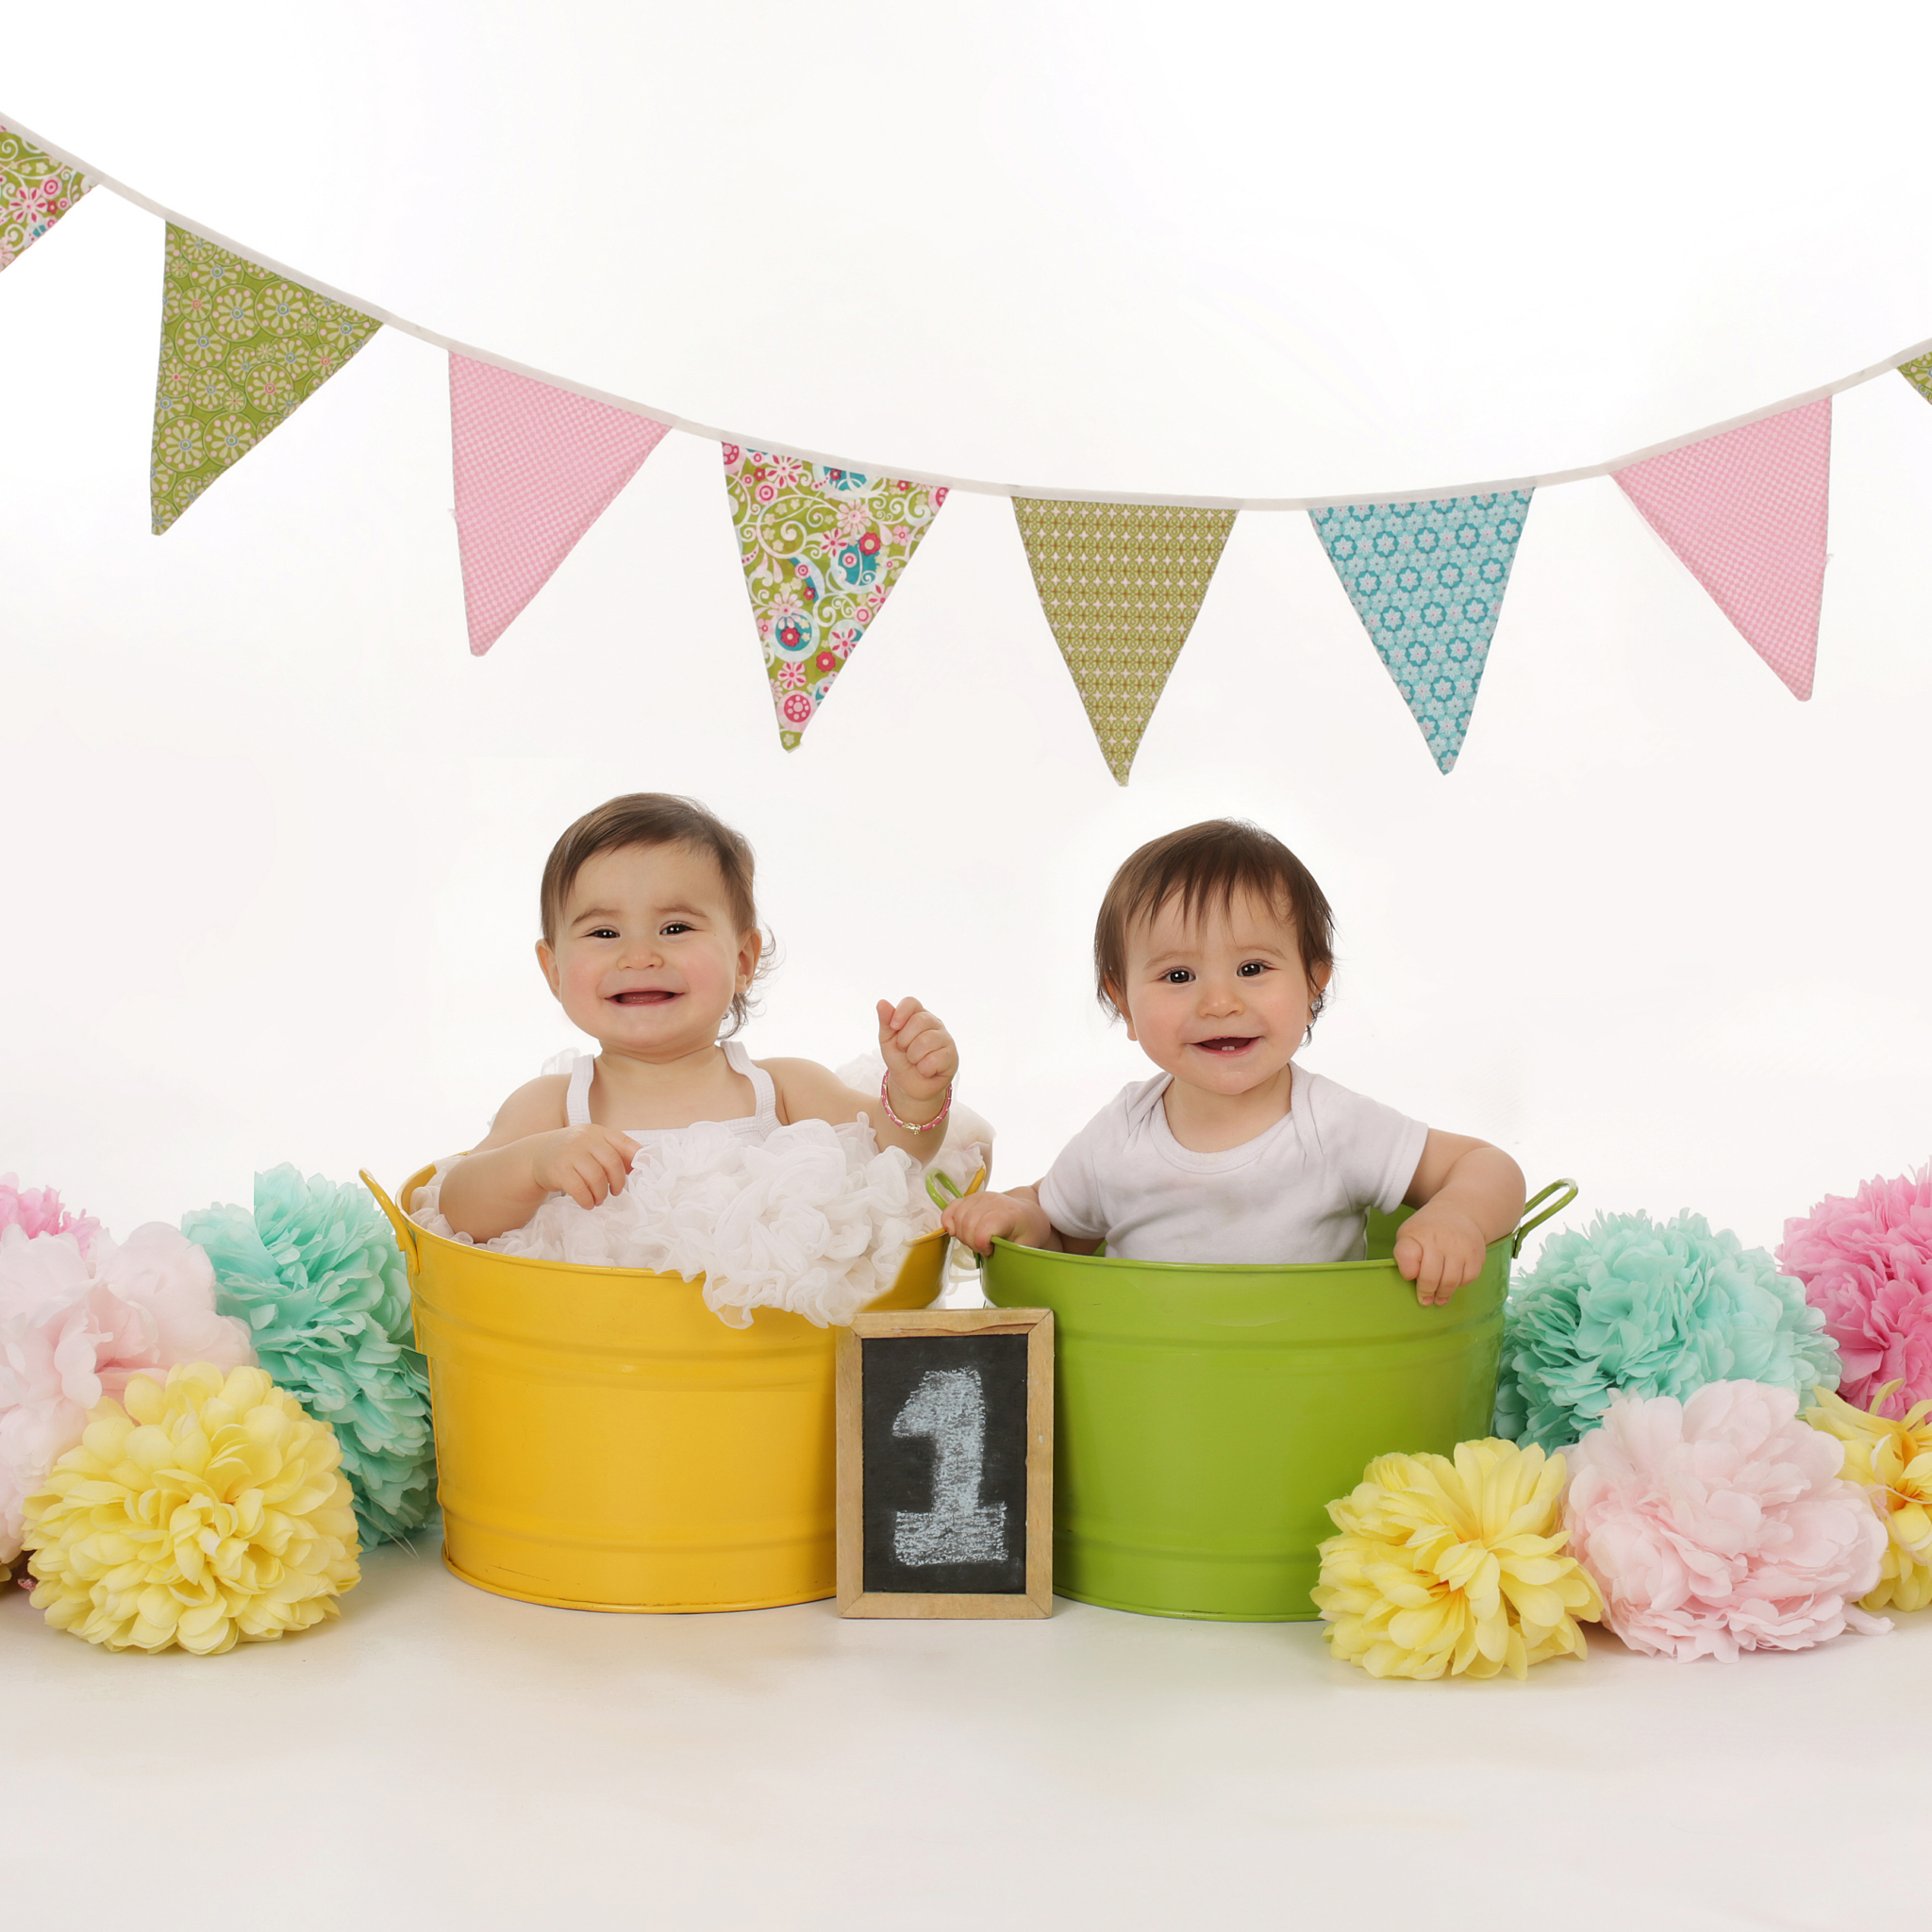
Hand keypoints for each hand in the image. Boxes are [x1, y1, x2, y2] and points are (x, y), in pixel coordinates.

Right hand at [526, 1125, 639, 1210]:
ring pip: (596, 1177)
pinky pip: (579, 1189)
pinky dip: (587, 1200)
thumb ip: (614, 1152)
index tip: (642, 1173)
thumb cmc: (572, 1153)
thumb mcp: (592, 1146)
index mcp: (597, 1132)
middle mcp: (584, 1139)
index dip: (636, 1158)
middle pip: (612, 1162)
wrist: (536, 1155)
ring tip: (599, 1199)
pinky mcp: (558, 1169)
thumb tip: (642, 1164)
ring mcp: (570, 1153)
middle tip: (616, 1192)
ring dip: (601, 1194)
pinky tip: (587, 1203)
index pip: (623, 1142)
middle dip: (618, 1182)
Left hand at [876, 996, 957, 1110]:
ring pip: (926, 1041)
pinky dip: (924, 1069)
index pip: (911, 1002)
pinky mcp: (952, 1056)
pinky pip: (934, 1059)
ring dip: (913, 1057)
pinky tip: (926, 1070)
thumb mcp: (887, 1040)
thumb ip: (885, 1021)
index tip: (894, 1026)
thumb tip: (882, 1002)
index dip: (901, 1013)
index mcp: (918, 1015)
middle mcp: (934, 1023)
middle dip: (904, 1040)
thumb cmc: (900, 1059)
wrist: (909, 1085)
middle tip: (905, 1050)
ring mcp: (946, 1039)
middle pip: (919, 1021)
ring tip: (915, 1061)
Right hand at [942, 1189, 1052, 1254]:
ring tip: (976, 1240)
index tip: (991, 1251)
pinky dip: (949, 1220)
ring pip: (958, 1216)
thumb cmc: (1028, 1230)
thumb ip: (1011, 1255)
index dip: (982, 1245)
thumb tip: (1000, 1268)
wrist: (1028, 1213)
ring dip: (962, 1234)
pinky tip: (955, 1231)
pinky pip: (952, 1208)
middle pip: (967, 1224)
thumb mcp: (1027, 1247)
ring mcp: (980, 1197)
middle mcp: (992, 1202)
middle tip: (984, 1248)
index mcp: (1007, 1215)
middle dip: (971, 1242)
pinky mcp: (971, 1198)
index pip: (983, 1230)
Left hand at [1393, 1205, 1488, 1306]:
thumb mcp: (1408, 1234)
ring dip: (1443, 1293)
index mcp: (1416, 1235)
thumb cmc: (1427, 1230)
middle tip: (1425, 1300)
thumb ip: (1405, 1256)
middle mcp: (1438, 1240)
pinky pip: (1468, 1278)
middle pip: (1430, 1276)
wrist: (1457, 1212)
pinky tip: (1453, 1282)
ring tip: (1438, 1297)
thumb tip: (1412, 1280)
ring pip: (1450, 1281)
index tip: (1409, 1277)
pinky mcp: (1476, 1254)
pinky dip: (1460, 1285)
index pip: (1407, 1256)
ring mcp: (1459, 1247)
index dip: (1407, 1271)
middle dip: (1426, 1292)